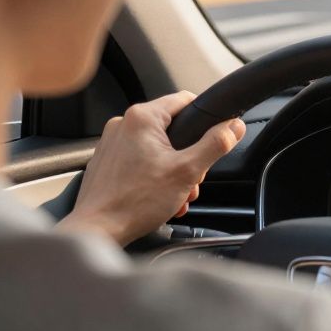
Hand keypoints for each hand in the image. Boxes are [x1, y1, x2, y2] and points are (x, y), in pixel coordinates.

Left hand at [56, 91, 244, 245]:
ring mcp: (112, 143)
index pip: (186, 99)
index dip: (205, 118)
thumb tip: (234, 126)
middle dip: (188, 156)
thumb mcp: (188, 171)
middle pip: (173, 128)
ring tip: (175, 194)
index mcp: (142, 118)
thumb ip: (216, 144)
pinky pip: (140, 160)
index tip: (214, 136)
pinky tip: (159, 197)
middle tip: (191, 179)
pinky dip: (154, 176)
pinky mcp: (107, 161)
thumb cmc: (134, 203)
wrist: (97, 231)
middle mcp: (123, 124)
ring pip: (157, 147)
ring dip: (173, 170)